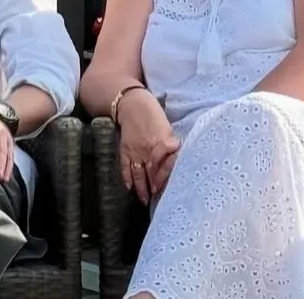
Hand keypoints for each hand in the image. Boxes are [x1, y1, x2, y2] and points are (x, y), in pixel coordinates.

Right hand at [116, 88, 179, 203]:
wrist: (132, 103)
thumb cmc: (152, 112)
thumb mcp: (167, 125)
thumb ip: (171, 142)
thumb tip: (178, 153)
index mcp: (162, 141)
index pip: (167, 163)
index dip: (167, 176)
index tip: (169, 187)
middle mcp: (148, 149)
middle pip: (152, 172)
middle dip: (154, 186)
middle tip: (157, 199)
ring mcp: (135, 150)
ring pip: (138, 173)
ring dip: (141, 188)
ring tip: (144, 200)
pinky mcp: (125, 149)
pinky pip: (125, 167)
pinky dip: (126, 178)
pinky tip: (129, 187)